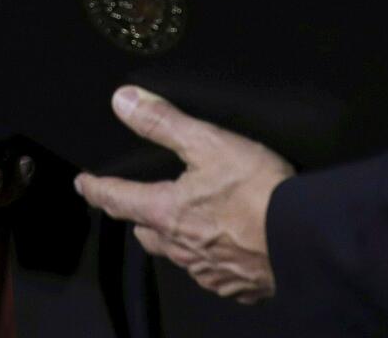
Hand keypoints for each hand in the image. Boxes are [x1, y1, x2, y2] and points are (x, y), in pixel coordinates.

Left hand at [75, 85, 292, 303]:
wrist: (303, 238)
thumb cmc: (255, 188)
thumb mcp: (208, 142)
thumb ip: (163, 122)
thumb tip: (122, 102)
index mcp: (167, 212)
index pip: (118, 200)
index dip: (98, 189)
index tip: (84, 184)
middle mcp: (180, 247)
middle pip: (146, 232)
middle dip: (139, 216)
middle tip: (141, 202)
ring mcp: (207, 271)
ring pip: (177, 254)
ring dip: (175, 238)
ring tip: (186, 222)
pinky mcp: (234, 285)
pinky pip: (211, 273)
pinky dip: (210, 258)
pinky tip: (226, 247)